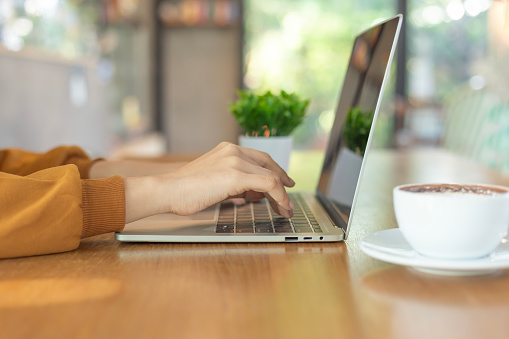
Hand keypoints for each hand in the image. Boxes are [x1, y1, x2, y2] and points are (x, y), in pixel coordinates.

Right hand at [124, 142, 294, 222]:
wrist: (167, 191)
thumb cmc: (184, 191)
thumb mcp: (214, 183)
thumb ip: (233, 185)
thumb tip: (249, 196)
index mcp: (227, 150)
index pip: (259, 158)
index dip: (275, 172)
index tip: (284, 183)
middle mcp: (233, 151)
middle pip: (269, 164)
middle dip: (282, 182)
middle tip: (289, 197)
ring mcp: (235, 161)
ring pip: (271, 175)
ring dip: (282, 194)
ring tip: (285, 209)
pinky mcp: (236, 175)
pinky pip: (268, 184)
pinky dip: (279, 196)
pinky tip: (282, 206)